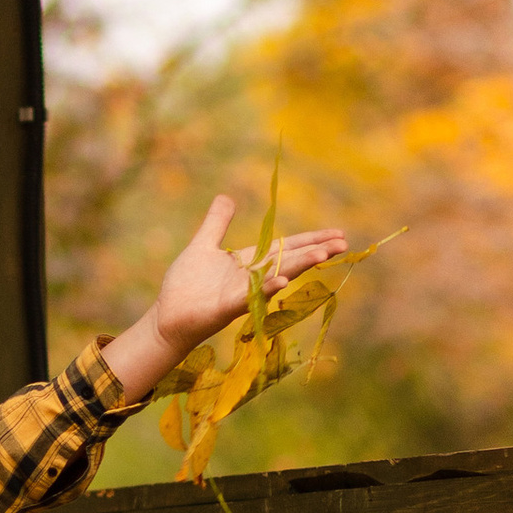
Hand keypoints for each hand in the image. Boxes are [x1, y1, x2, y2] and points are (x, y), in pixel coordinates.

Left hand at [101, 192, 349, 402]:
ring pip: (278, 275)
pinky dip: (268, 288)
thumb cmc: (186, 285)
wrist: (168, 315)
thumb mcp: (203, 245)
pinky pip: (253, 295)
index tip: (338, 234)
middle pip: (290, 260)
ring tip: (324, 254)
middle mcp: (253, 277)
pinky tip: (283, 281)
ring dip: (300, 265)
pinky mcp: (230, 306)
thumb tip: (226, 196)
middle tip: (344, 243)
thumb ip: (216, 222)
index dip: (311, 240)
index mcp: (250, 261)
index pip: (287, 247)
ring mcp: (244, 292)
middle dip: (317, 250)